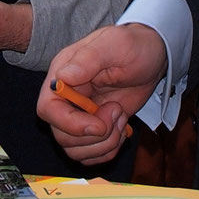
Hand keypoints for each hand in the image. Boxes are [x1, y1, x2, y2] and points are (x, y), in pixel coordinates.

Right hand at [38, 24, 166, 164]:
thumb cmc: (131, 45)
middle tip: (118, 111)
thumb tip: (63, 77)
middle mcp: (67, 99)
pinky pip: (91, 154)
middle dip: (95, 135)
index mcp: (62, 76)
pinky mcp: (94, 128)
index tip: (99, 124)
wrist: (151, 56)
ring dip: (105, 143)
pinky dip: (109, 149)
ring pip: (75, 150)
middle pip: (62, 136)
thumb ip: (87, 59)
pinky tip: (122, 129)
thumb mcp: (113, 45)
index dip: (70, 124)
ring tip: (121, 117)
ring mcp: (80, 116)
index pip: (48, 109)